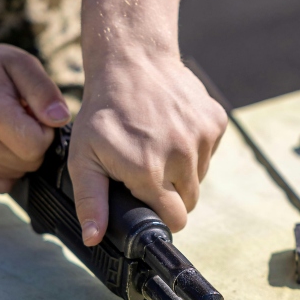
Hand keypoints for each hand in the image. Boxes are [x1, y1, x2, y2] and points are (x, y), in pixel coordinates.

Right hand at [0, 41, 70, 192]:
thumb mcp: (20, 63)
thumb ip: (43, 90)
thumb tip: (60, 119)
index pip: (36, 145)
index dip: (44, 131)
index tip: (33, 113)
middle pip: (29, 163)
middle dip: (33, 143)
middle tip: (18, 118)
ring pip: (17, 174)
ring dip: (19, 154)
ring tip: (4, 127)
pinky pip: (2, 184)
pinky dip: (6, 167)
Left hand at [68, 55, 227, 244]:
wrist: (132, 61)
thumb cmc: (104, 112)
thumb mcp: (84, 157)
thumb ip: (91, 201)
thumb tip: (94, 238)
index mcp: (149, 172)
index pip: (173, 219)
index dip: (159, 215)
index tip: (147, 202)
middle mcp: (182, 157)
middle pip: (189, 202)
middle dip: (171, 194)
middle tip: (148, 171)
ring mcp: (202, 137)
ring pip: (200, 176)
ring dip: (182, 170)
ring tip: (157, 146)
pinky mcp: (215, 121)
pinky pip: (209, 151)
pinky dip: (194, 147)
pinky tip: (172, 129)